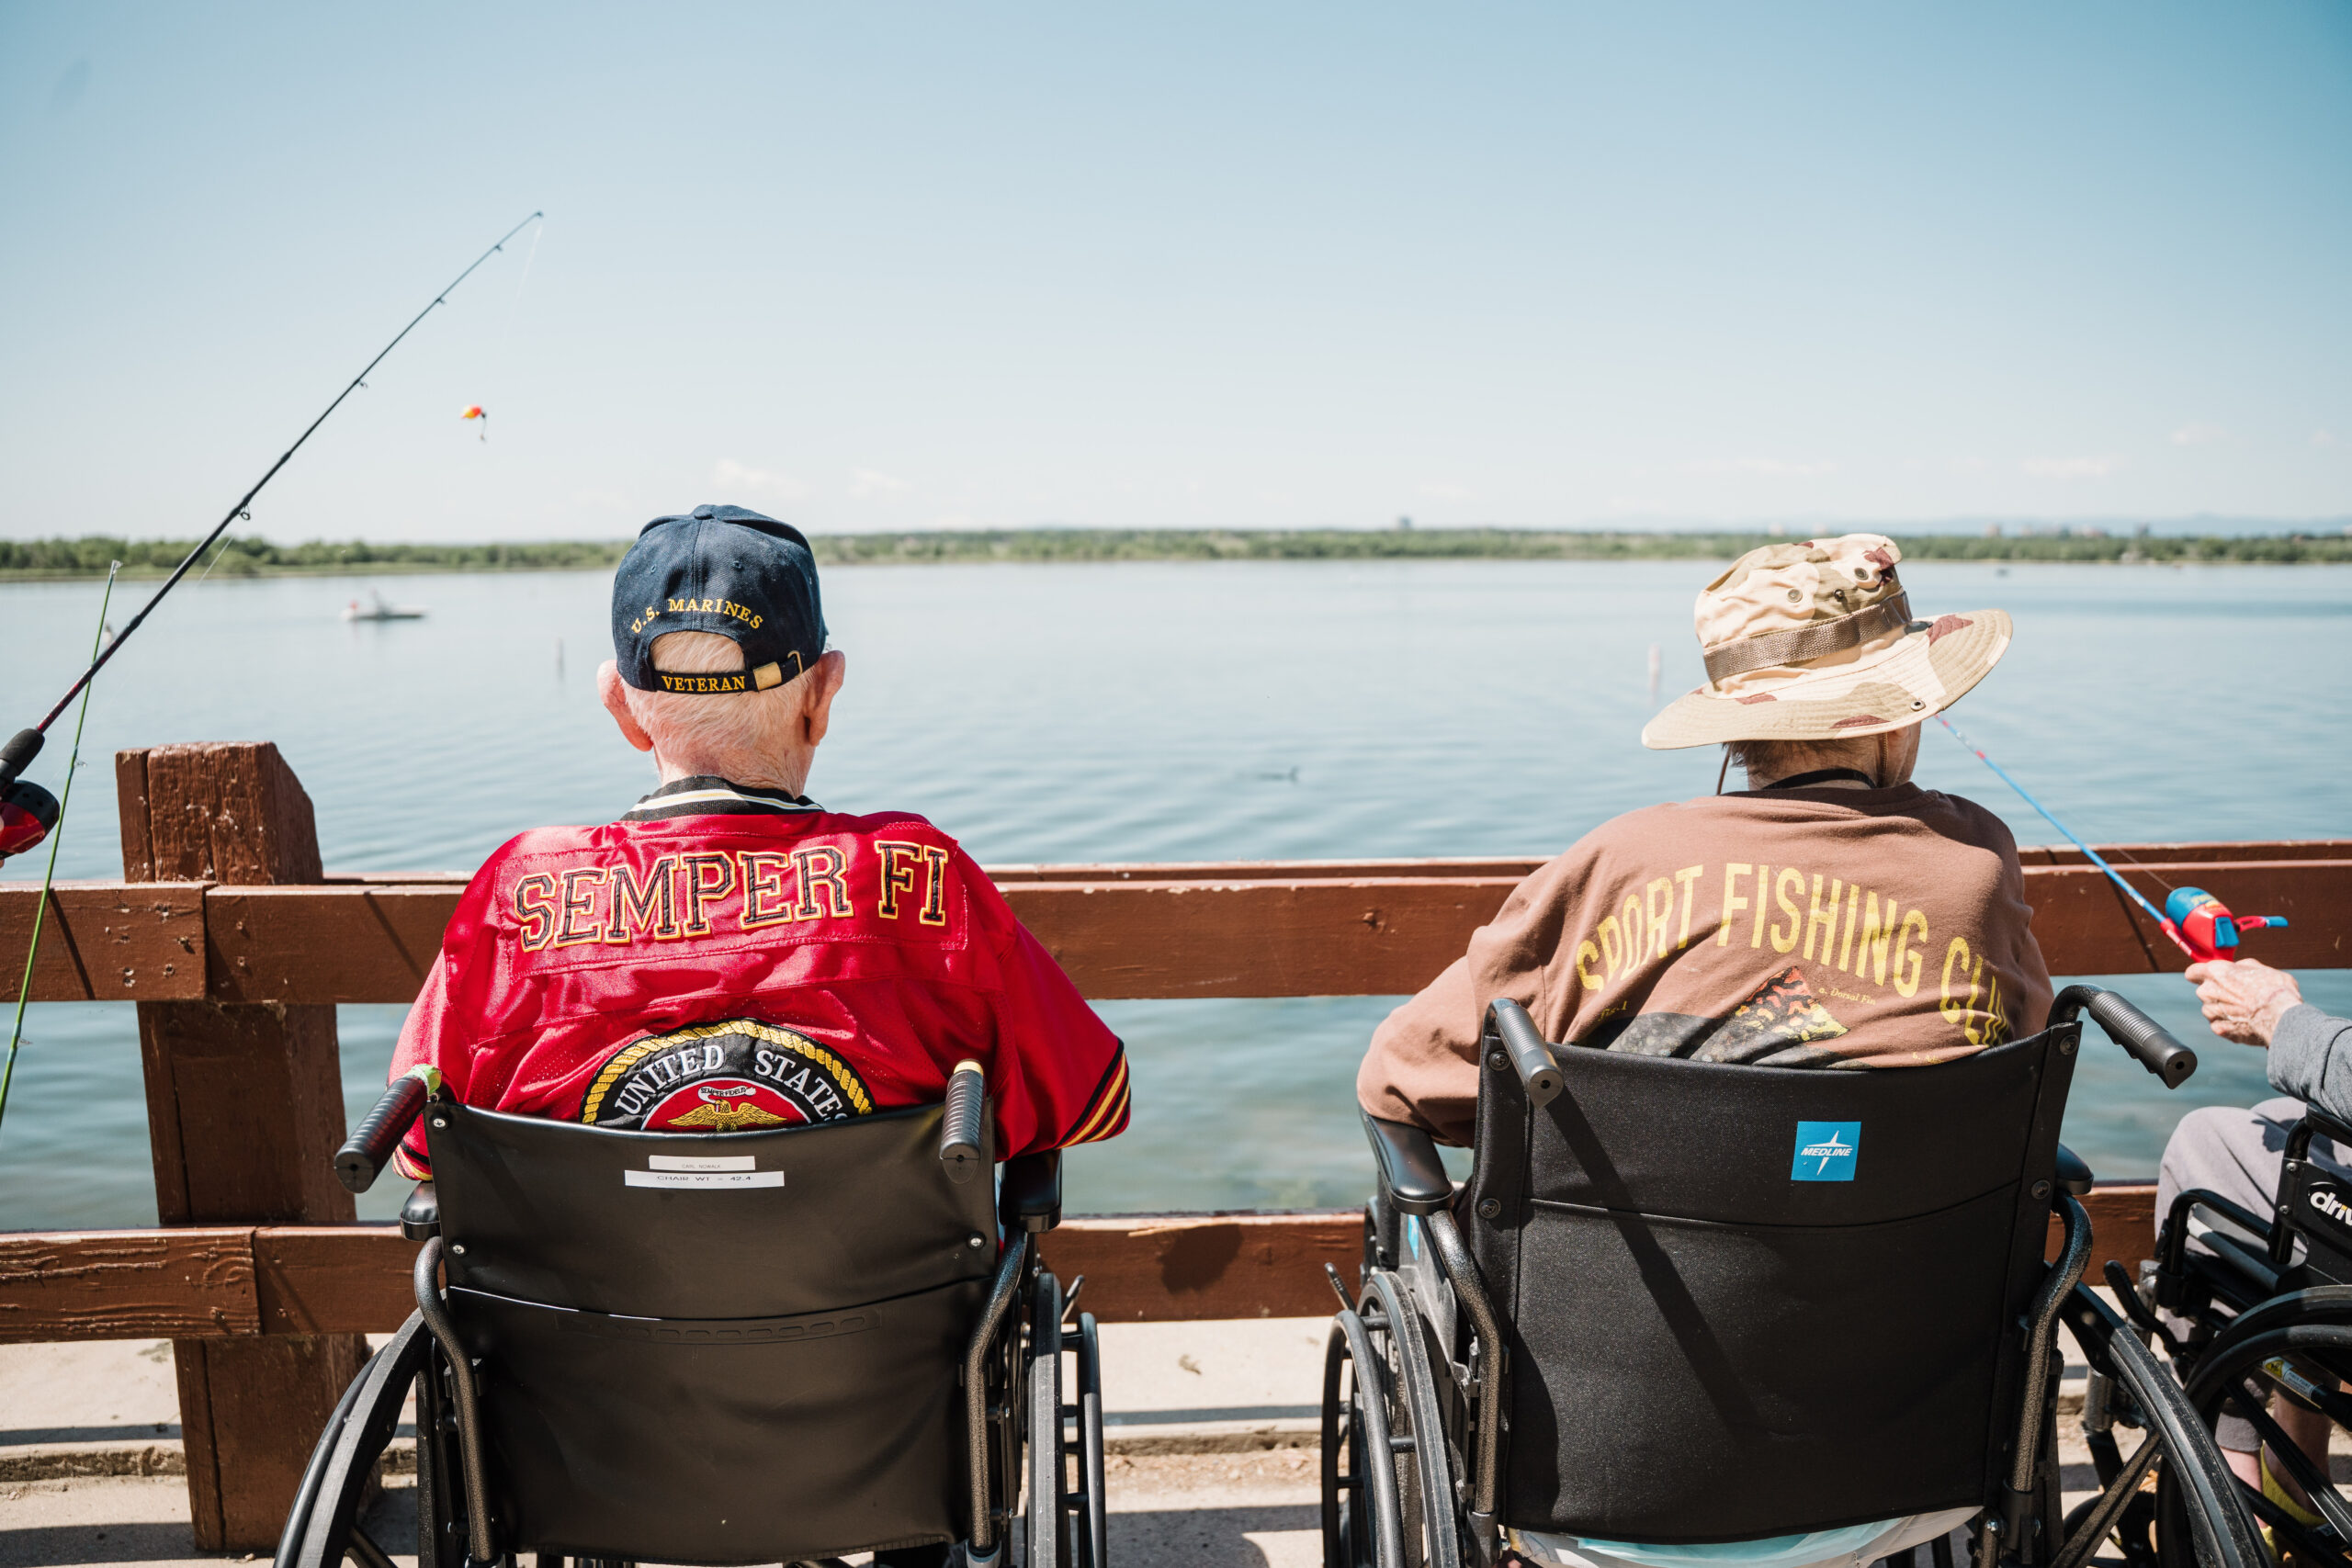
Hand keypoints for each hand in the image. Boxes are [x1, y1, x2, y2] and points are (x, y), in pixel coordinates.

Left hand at [2186, 957, 2303, 1046]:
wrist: (2281, 1017)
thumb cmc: (2275, 990)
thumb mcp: (2262, 969)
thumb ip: (2243, 967)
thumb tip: (2238, 967)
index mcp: (2215, 973)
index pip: (2193, 972)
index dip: (2201, 975)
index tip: (2211, 978)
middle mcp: (2207, 991)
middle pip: (2205, 991)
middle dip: (2218, 993)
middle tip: (2240, 996)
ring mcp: (2211, 1012)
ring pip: (2212, 1009)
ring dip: (2224, 1010)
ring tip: (2247, 1011)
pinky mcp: (2219, 1029)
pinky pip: (2220, 1025)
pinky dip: (2230, 1025)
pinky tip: (2246, 1023)